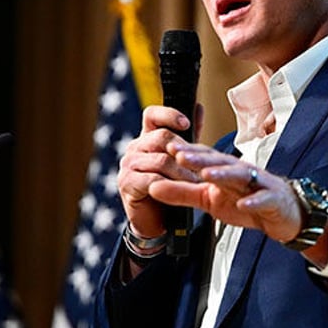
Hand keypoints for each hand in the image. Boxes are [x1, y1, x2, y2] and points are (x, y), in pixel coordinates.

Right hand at [117, 105, 200, 238]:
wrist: (156, 220)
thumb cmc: (169, 186)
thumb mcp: (180, 159)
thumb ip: (188, 136)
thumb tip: (198, 107)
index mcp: (146, 137)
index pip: (152, 115)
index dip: (169, 115)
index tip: (186, 124)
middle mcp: (135, 147)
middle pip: (161, 137)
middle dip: (184, 151)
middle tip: (201, 167)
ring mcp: (128, 164)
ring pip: (161, 160)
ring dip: (182, 173)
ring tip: (196, 183)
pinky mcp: (126, 183)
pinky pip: (152, 179)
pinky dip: (169, 186)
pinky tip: (179, 192)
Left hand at [149, 142, 303, 243]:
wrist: (283, 215)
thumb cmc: (246, 202)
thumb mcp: (208, 200)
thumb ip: (182, 193)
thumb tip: (153, 187)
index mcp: (223, 170)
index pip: (204, 157)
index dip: (186, 152)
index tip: (165, 147)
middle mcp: (240, 172)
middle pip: (219, 162)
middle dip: (200, 158)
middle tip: (180, 155)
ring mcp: (258, 184)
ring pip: (240, 176)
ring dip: (224, 174)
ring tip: (207, 174)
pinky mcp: (272, 201)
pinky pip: (262, 200)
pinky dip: (253, 201)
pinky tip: (243, 205)